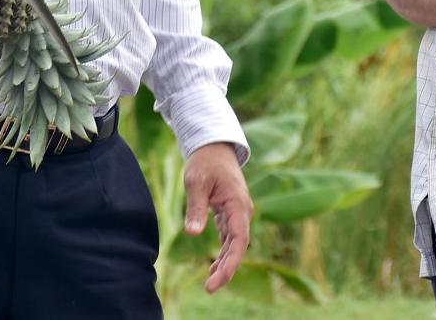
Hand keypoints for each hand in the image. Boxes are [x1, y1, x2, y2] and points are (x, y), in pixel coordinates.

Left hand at [183, 143, 252, 292]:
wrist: (214, 147)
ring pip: (235, 244)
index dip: (231, 262)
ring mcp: (238, 213)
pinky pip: (230, 238)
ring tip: (210, 283)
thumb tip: (193, 233)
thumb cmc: (205, 162)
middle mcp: (242, 211)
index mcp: (238, 204)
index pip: (240, 240)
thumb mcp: (196, 182)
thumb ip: (196, 208)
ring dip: (225, 263)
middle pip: (238, 246)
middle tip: (210, 288)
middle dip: (227, 269)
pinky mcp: (231, 213)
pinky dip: (223, 253)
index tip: (219, 279)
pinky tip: (213, 267)